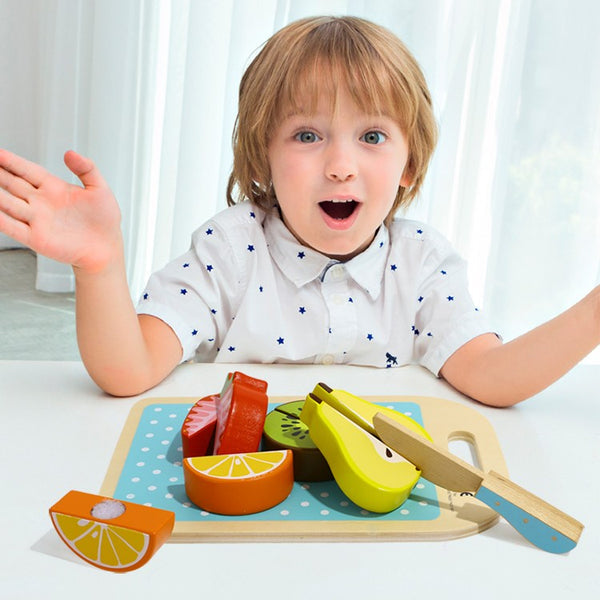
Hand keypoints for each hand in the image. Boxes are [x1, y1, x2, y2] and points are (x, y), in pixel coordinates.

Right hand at [0, 149, 121, 273]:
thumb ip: (87, 169)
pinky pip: (13, 227)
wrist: (106, 248)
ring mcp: (37, 220)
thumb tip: (70, 153)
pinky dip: (0, 220)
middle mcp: (41, 203)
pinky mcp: (36, 238)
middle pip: (12, 184)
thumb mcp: (100, 189)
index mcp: (54, 188)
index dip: (11, 162)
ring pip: (8, 204)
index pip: (27, 171)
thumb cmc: (104, 220)